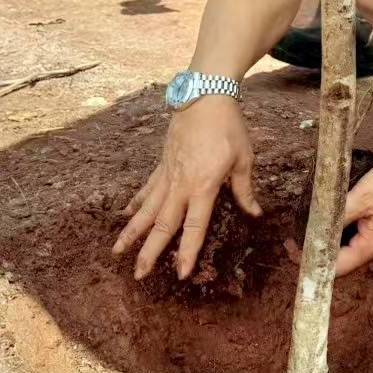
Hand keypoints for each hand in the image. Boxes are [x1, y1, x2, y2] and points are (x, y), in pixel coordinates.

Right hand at [112, 96, 260, 279]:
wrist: (205, 96)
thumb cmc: (228, 127)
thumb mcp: (244, 158)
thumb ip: (245, 190)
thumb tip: (255, 213)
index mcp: (204, 186)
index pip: (195, 227)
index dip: (188, 252)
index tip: (181, 274)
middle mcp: (181, 185)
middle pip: (163, 224)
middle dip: (150, 251)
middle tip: (138, 275)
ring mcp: (167, 174)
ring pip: (146, 209)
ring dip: (132, 232)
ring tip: (117, 252)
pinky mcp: (162, 164)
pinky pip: (146, 189)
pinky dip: (135, 203)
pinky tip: (125, 215)